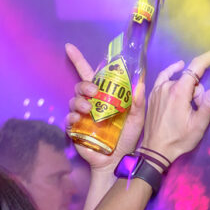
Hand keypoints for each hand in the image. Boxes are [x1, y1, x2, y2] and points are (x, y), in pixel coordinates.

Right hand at [64, 43, 146, 170]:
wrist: (118, 161)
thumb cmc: (127, 138)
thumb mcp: (137, 118)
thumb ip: (139, 102)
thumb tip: (140, 83)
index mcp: (104, 97)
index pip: (90, 75)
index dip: (78, 60)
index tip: (69, 47)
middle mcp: (90, 103)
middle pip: (81, 85)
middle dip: (85, 85)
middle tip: (94, 92)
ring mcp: (81, 116)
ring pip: (73, 101)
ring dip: (80, 102)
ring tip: (89, 109)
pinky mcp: (75, 129)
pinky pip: (68, 119)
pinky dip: (72, 118)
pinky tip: (78, 120)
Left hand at [140, 47, 209, 162]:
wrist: (156, 150)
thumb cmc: (178, 140)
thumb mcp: (198, 126)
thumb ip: (207, 107)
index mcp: (179, 92)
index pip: (196, 67)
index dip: (209, 57)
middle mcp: (167, 86)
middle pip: (190, 78)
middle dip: (198, 90)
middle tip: (197, 110)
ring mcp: (157, 90)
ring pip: (179, 80)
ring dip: (188, 88)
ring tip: (189, 106)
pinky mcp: (152, 95)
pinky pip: (165, 77)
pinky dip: (173, 72)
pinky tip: (177, 68)